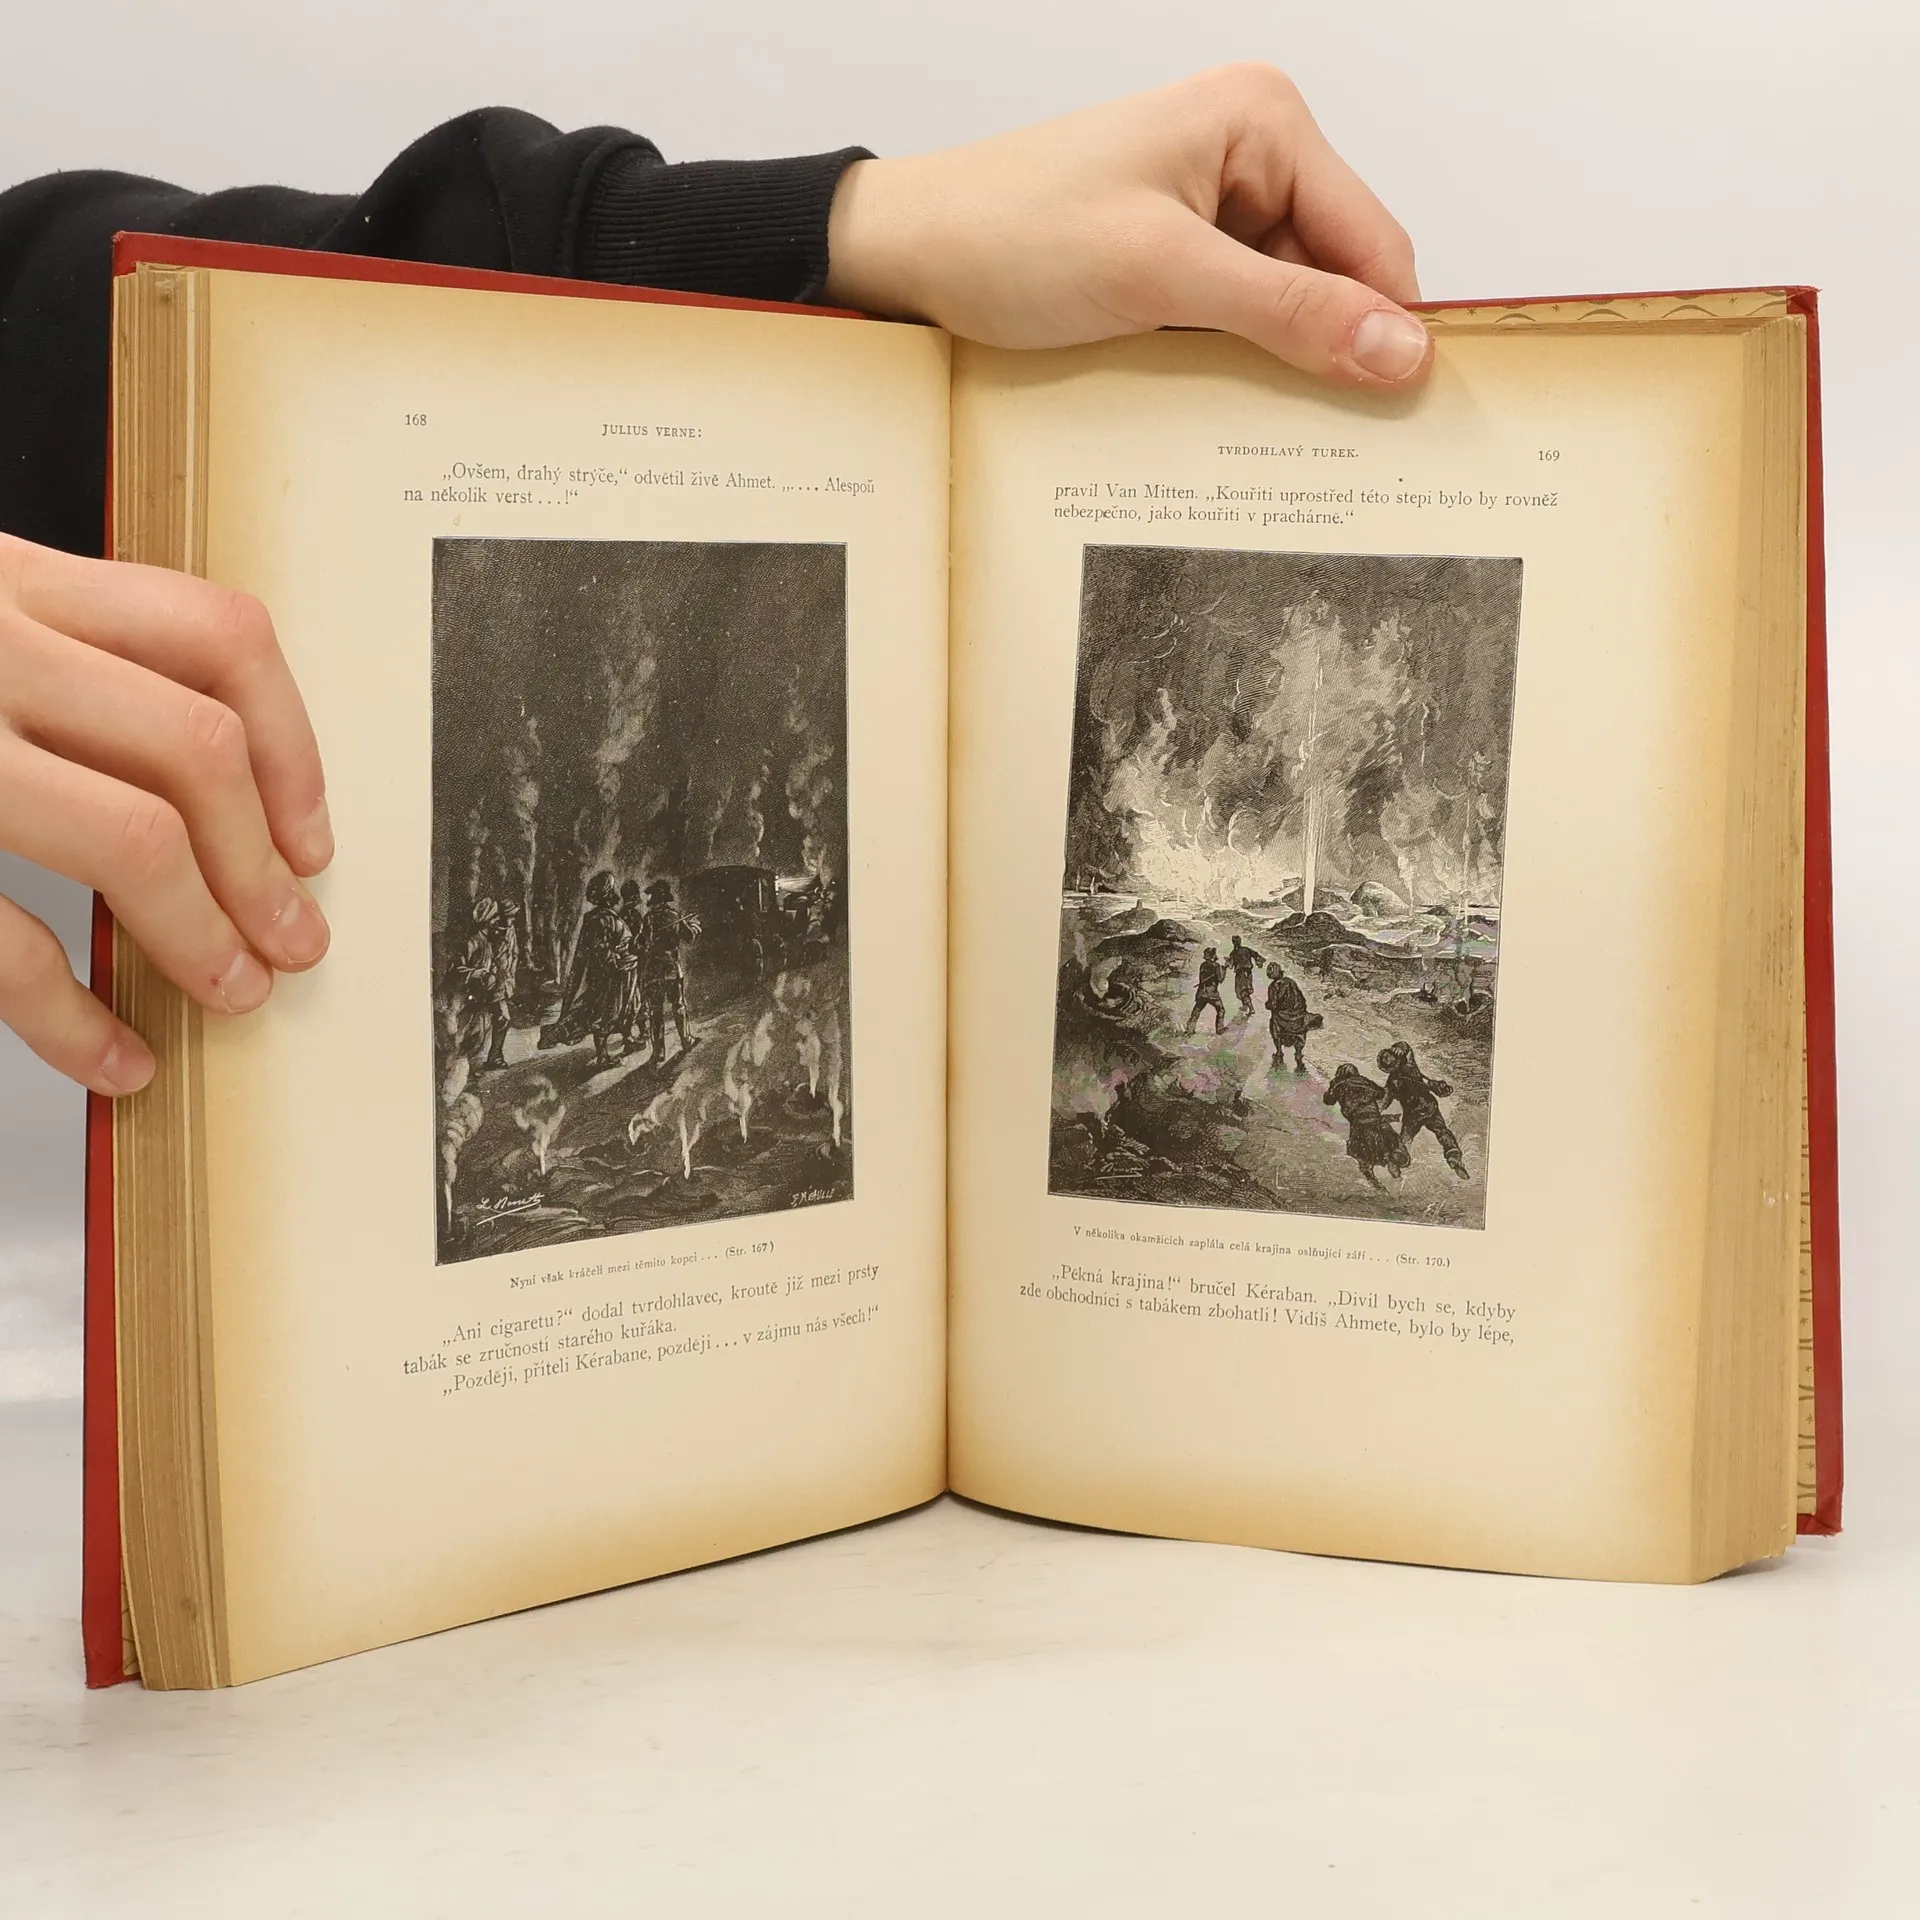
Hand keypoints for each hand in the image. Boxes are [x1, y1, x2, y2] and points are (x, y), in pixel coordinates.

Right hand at [0, 533, 331, 1095]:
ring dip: (205, 934)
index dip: (293, 747)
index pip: (217, 638)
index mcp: (6, 581)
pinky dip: (76, 1017)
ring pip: (128, 836)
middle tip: (293, 938)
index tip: (309, 835)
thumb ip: (52, 656)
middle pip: (194, 749)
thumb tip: (219, 777)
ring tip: (235, 990)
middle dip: (263, 866)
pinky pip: (0, 941)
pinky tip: (116, 1054)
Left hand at [826, 63, 1428, 386]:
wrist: (910, 253)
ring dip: (1275, 366)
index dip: (1391, 329)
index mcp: (1263, 121)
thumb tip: (1400, 350)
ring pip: (1288, 308)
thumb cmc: (1012, 233)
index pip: (1372, 239)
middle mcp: (1249, 153)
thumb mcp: (1162, 275)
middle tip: (1327, 441)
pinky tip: (1211, 400)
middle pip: (1337, 276)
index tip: (1404, 416)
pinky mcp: (1177, 257)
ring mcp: (1212, 207)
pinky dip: (1233, 364)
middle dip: (1329, 351)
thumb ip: (1287, 312)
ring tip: (1248, 418)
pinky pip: (1238, 320)